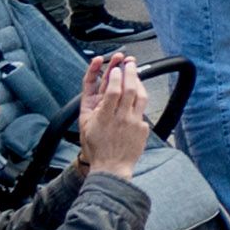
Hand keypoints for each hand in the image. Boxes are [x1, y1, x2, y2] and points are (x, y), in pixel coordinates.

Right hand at [78, 56, 150, 177]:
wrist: (111, 168)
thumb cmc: (96, 147)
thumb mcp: (86, 126)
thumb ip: (92, 106)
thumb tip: (100, 88)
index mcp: (103, 117)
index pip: (112, 90)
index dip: (115, 76)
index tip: (116, 67)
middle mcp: (120, 118)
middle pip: (129, 89)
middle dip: (130, 72)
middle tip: (129, 61)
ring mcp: (134, 123)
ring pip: (140, 96)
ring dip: (139, 81)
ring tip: (136, 71)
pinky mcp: (143, 128)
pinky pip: (143, 109)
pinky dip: (139, 99)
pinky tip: (138, 92)